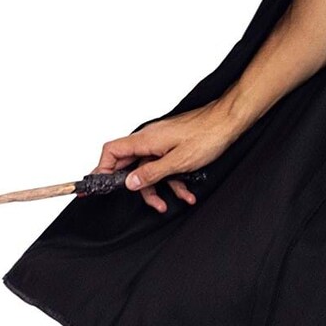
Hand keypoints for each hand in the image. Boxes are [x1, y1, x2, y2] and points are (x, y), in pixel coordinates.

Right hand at [93, 100, 240, 214]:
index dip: (101, 169)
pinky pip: (165, 166)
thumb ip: (151, 174)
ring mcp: (160, 143)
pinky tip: (187, 193)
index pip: (111, 152)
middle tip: (152, 203)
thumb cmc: (206, 135)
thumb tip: (129, 183)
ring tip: (172, 202)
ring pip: (150, 170)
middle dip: (140, 188)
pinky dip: (174, 181)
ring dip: (161, 188)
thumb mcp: (177, 162)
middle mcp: (149, 140)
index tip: (97, 187)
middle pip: (130, 166)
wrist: (228, 122)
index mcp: (144, 140)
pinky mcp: (172, 147)